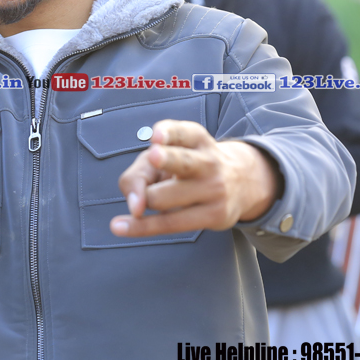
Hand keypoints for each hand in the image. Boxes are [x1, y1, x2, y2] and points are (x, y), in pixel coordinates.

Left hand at [110, 120, 279, 237]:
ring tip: (140, 203)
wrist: (241, 183)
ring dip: (144, 200)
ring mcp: (213, 189)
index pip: (182, 133)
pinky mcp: (213, 216)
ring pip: (164, 198)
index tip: (156, 137)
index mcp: (197, 138)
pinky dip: (140, 226)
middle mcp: (208, 162)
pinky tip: (119, 226)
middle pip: (182, 162)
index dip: (168, 134)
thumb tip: (134, 206)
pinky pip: (169, 223)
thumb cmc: (188, 167)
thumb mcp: (166, 157)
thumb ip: (140, 172)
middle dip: (166, 160)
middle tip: (153, 157)